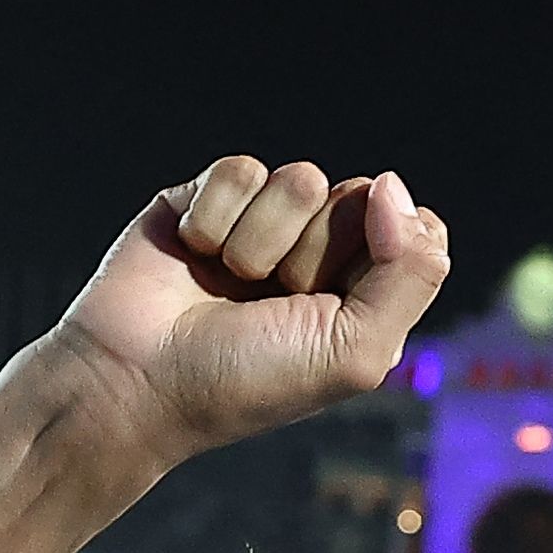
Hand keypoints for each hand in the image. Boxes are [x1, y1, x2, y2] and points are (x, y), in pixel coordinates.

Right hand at [40, 159, 451, 467]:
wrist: (137, 380)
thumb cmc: (245, 381)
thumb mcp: (356, 352)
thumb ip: (411, 273)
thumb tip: (393, 185)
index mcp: (364, 294)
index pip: (415, 229)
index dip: (386, 249)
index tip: (341, 294)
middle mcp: (320, 254)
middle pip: (359, 197)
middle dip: (316, 253)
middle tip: (275, 301)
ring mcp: (264, 224)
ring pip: (300, 178)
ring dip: (262, 242)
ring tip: (229, 284)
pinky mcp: (210, 197)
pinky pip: (241, 170)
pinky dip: (216, 221)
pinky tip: (194, 256)